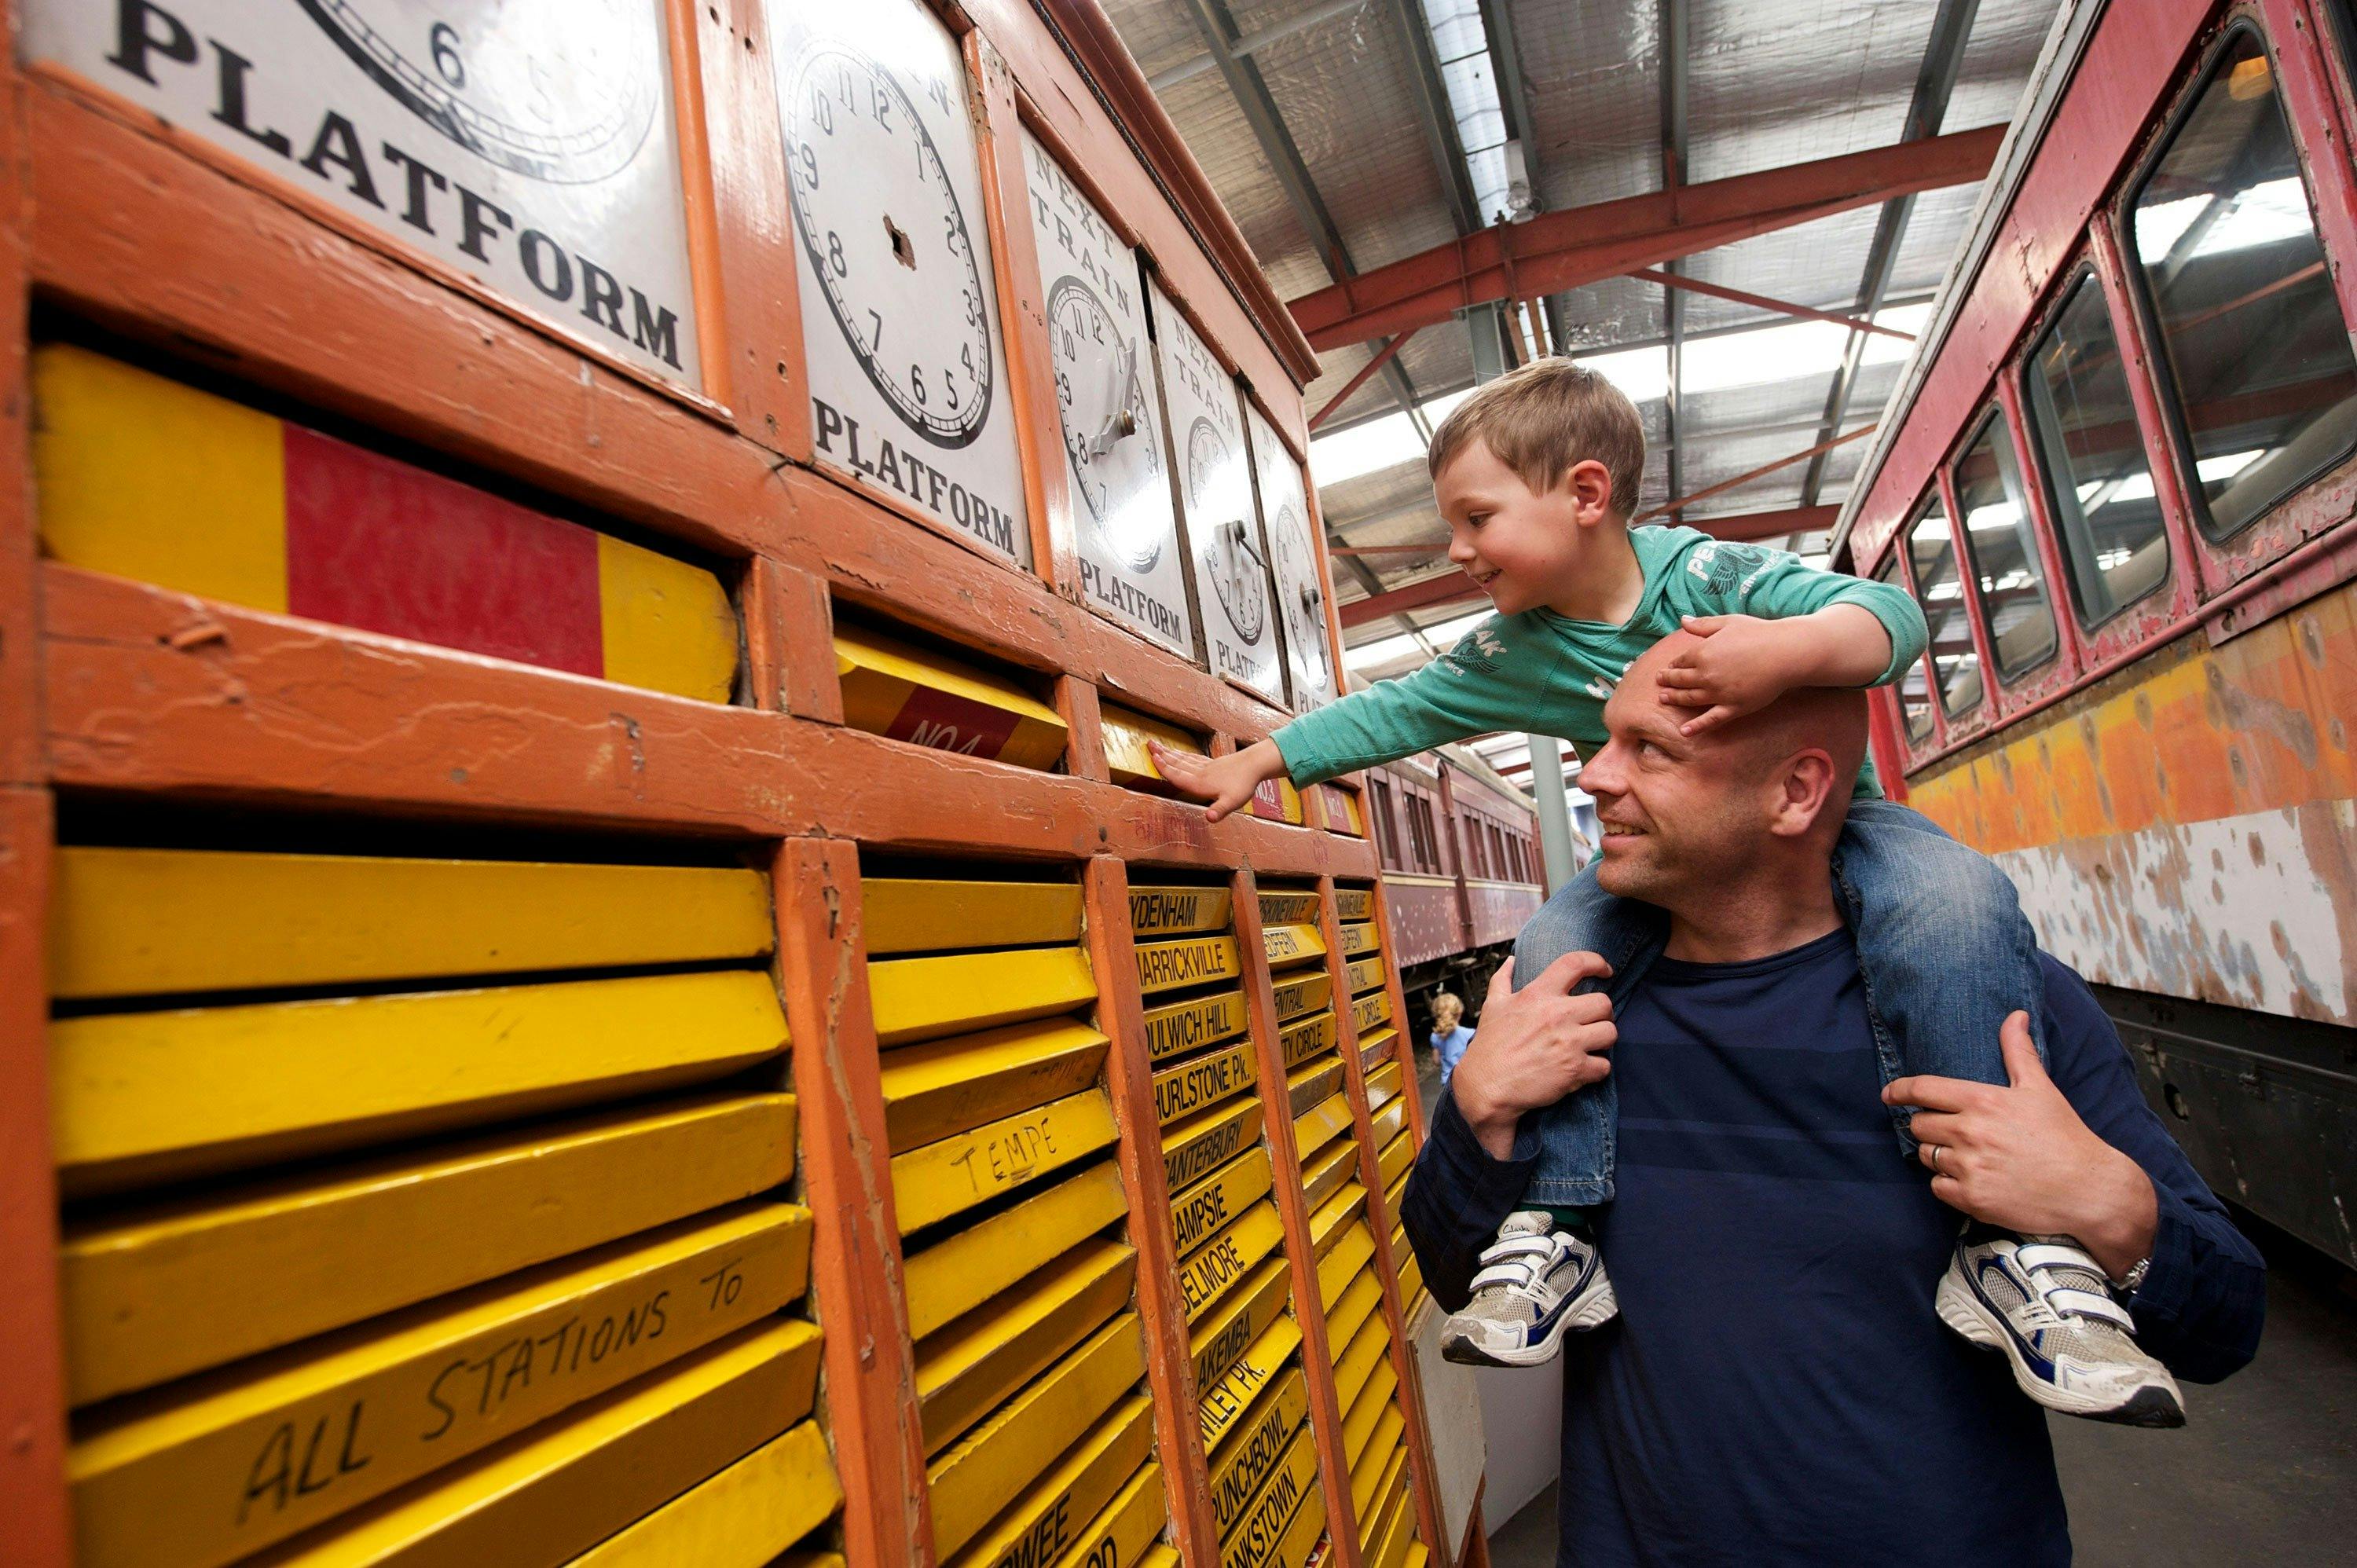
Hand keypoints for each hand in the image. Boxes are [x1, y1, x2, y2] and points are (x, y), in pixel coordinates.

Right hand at [1148, 737, 1282, 822]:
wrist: (1255, 765)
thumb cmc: (1243, 785)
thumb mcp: (1232, 802)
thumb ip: (1219, 811)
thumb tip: (1208, 819)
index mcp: (1200, 783)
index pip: (1178, 776)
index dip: (1164, 768)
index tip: (1152, 758)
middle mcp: (1200, 773)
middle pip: (1177, 764)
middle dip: (1162, 755)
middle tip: (1149, 745)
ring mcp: (1206, 767)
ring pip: (1183, 759)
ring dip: (1170, 753)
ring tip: (1159, 746)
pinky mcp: (1213, 763)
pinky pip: (1193, 758)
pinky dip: (1183, 755)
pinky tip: (1180, 754)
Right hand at [1450, 952, 1616, 1159]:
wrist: (1485, 1087)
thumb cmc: (1489, 1046)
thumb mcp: (1493, 1006)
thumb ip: (1502, 979)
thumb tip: (1512, 960)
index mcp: (1537, 994)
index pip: (1575, 963)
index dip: (1597, 962)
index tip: (1605, 971)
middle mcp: (1557, 1014)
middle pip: (1604, 1003)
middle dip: (1602, 1013)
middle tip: (1592, 1022)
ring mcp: (1568, 1043)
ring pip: (1610, 1033)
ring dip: (1603, 1041)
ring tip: (1590, 1046)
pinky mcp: (1574, 1070)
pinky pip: (1604, 1066)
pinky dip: (1597, 1070)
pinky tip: (1583, 1070)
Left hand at [1654, 613, 1816, 735]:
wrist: (1785, 652)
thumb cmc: (1758, 633)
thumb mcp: (1727, 623)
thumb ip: (1703, 624)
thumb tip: (1682, 620)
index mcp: (1702, 653)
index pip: (1680, 661)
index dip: (1673, 665)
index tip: (1668, 667)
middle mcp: (1706, 675)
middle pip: (1681, 681)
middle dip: (1668, 681)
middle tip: (1659, 683)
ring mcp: (1719, 694)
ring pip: (1690, 699)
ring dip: (1675, 699)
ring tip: (1664, 699)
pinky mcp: (1733, 708)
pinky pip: (1711, 720)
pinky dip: (1697, 727)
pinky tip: (1685, 731)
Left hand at [1886, 1012, 2157, 1278]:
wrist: (2090, 1191)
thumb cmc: (2065, 1137)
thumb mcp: (2040, 1089)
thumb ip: (2018, 1051)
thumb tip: (2014, 1015)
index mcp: (1982, 1101)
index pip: (1922, 1089)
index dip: (1899, 1090)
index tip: (1889, 1095)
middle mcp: (1970, 1133)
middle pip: (1919, 1125)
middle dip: (1928, 1126)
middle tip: (1952, 1131)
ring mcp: (1969, 1167)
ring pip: (1926, 1156)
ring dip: (1938, 1155)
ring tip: (1969, 1156)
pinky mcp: (1972, 1199)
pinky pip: (1937, 1187)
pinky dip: (1948, 1184)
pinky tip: (1973, 1180)